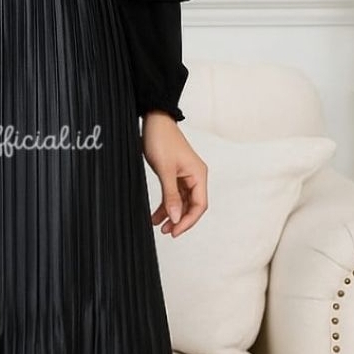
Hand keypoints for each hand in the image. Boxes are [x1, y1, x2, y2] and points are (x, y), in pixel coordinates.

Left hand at [142, 111, 207, 237]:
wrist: (154, 122)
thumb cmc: (161, 140)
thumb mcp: (165, 170)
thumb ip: (170, 195)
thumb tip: (176, 217)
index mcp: (199, 175)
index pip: (199, 206)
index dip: (188, 221)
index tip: (175, 231)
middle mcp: (195, 177)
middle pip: (192, 207)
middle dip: (180, 220)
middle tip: (166, 232)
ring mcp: (185, 177)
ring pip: (182, 203)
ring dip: (172, 215)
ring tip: (160, 227)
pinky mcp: (175, 176)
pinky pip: (173, 196)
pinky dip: (166, 206)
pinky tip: (156, 216)